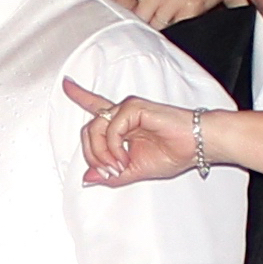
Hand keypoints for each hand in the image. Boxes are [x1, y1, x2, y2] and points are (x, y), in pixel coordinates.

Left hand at [67, 79, 203, 185]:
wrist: (197, 147)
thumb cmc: (174, 154)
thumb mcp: (135, 172)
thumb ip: (110, 174)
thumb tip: (87, 179)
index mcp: (122, 125)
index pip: (95, 107)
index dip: (79, 95)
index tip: (66, 84)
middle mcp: (122, 114)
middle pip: (88, 130)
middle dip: (93, 155)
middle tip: (110, 171)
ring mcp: (127, 109)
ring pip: (94, 129)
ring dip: (102, 154)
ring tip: (119, 167)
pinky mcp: (135, 108)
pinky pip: (111, 128)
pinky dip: (113, 148)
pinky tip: (125, 158)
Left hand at [88, 0, 241, 26]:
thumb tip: (127, 4)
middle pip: (138, 17)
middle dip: (141, 22)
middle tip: (149, 18)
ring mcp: (172, 0)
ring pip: (156, 25)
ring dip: (160, 24)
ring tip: (171, 12)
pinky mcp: (187, 10)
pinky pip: (175, 27)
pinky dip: (176, 25)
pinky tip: (183, 13)